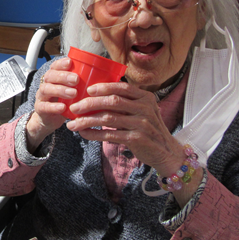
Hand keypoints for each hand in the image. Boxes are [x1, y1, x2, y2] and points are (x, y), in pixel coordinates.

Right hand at [25, 57, 78, 150]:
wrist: (50, 119)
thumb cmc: (65, 102)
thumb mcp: (73, 91)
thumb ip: (83, 84)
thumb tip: (105, 77)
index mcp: (54, 77)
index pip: (55, 66)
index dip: (61, 63)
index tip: (70, 62)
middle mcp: (46, 84)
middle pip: (50, 76)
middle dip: (63, 76)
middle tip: (76, 79)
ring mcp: (41, 96)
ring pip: (46, 89)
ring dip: (60, 90)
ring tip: (73, 93)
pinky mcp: (40, 109)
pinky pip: (45, 106)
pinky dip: (54, 106)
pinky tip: (63, 107)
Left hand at [66, 82, 201, 204]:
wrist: (165, 152)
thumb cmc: (147, 129)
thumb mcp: (141, 111)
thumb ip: (125, 103)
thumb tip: (95, 96)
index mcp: (145, 97)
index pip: (122, 87)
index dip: (103, 87)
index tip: (87, 90)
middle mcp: (145, 108)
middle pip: (112, 102)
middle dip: (89, 104)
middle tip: (74, 107)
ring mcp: (142, 124)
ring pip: (108, 118)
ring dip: (87, 120)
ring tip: (73, 124)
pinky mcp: (136, 139)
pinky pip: (110, 134)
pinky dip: (94, 134)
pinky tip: (83, 133)